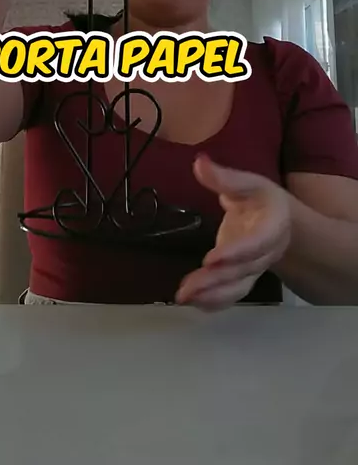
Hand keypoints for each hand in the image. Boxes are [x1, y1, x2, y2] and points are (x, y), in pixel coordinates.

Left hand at [176, 154, 290, 310]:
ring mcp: (254, 270)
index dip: (235, 253)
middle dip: (215, 280)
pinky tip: (192, 302)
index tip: (210, 259)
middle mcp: (265, 254)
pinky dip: (213, 302)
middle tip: (186, 288)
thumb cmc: (262, 199)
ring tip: (183, 297)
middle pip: (242, 271)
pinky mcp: (241, 278)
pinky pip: (230, 295)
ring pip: (236, 288)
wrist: (281, 221)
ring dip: (210, 295)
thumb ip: (224, 178)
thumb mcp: (248, 182)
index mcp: (272, 226)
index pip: (256, 244)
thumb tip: (198, 162)